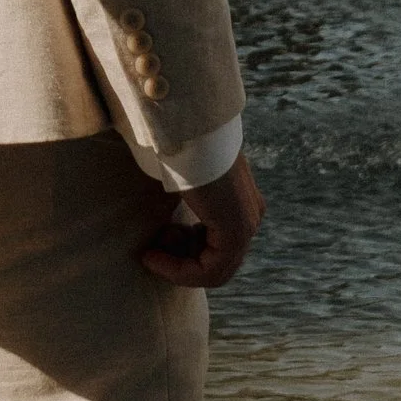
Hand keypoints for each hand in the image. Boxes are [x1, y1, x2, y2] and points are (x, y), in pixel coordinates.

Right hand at [139, 151, 264, 288]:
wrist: (184, 129)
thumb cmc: (173, 148)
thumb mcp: (179, 183)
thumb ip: (183, 205)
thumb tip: (162, 226)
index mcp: (241, 203)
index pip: (216, 249)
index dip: (180, 257)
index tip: (151, 247)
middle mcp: (250, 216)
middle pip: (216, 263)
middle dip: (178, 262)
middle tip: (151, 248)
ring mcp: (246, 224)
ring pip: (215, 271)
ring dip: (176, 268)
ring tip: (151, 249)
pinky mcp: (237, 230)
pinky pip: (212, 271)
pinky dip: (180, 271)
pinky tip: (152, 257)